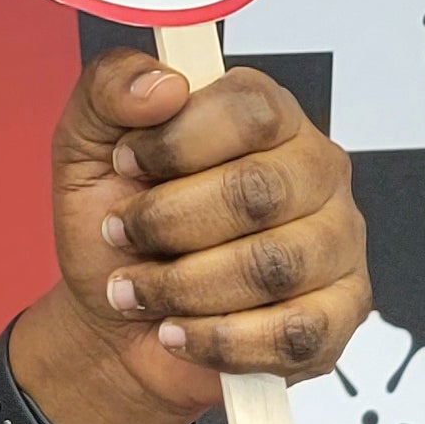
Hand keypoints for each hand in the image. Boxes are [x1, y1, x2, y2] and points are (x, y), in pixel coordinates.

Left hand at [25, 44, 372, 423]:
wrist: (115, 323)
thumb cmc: (116, 225)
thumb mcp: (85, 145)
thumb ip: (108, 88)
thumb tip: (163, 83)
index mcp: (268, 116)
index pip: (253, 109)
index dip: (178, 142)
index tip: (126, 164)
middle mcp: (316, 171)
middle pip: (259, 191)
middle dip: (167, 223)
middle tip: (120, 236)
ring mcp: (337, 244)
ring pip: (273, 267)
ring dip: (182, 287)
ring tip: (138, 291)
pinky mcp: (339, 315)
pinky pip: (293, 333)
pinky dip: (217, 340)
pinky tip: (178, 332)